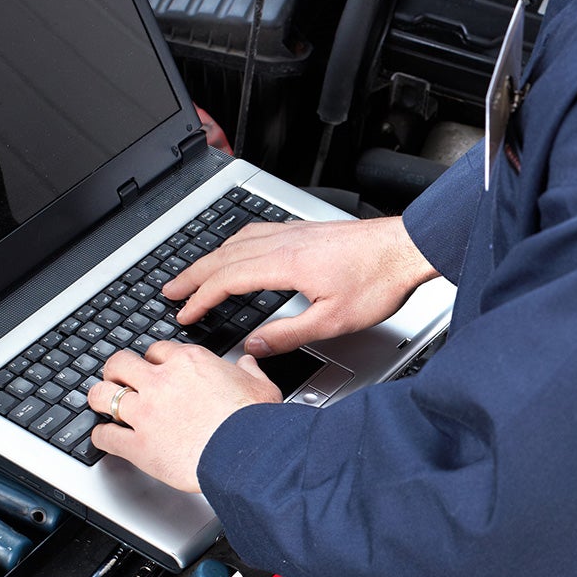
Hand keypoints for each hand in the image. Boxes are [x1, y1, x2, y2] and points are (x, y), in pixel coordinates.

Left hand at [89, 342, 280, 491]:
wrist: (249, 452)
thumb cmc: (255, 421)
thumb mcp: (260, 385)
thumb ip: (248, 371)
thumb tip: (247, 364)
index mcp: (188, 363)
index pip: (156, 351)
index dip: (152, 360)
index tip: (152, 368)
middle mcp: (161, 382)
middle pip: (120, 363)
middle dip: (116, 371)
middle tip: (118, 378)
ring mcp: (146, 413)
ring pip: (102, 395)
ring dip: (99, 398)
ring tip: (100, 402)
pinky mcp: (139, 446)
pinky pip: (106, 436)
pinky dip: (101, 437)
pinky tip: (103, 437)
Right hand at [162, 215, 437, 355]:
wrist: (407, 248)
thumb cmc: (378, 281)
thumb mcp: (333, 321)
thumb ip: (288, 335)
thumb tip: (254, 345)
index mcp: (284, 264)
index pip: (226, 280)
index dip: (200, 299)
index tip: (184, 314)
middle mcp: (282, 243)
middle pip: (222, 256)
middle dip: (191, 275)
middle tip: (169, 291)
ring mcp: (292, 233)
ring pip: (236, 241)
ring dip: (209, 259)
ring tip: (193, 273)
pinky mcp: (303, 230)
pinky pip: (255, 233)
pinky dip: (232, 245)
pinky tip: (235, 250)